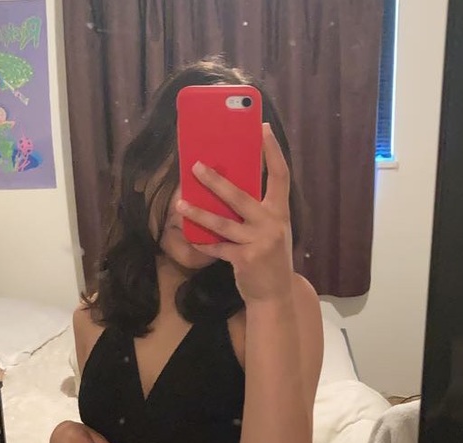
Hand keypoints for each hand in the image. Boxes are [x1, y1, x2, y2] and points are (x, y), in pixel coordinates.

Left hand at [176, 123, 293, 303]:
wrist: (275, 295)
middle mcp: (272, 224)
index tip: (262, 128)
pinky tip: (190, 237)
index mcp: (281, 212)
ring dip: (199, 212)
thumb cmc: (270, 257)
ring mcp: (259, 242)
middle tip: (196, 166)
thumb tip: (227, 189)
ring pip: (222, 223)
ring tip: (180, 204)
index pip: (281, 175)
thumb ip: (258, 212)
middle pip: (241, 196)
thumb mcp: (271, 230)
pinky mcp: (244, 259)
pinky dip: (203, 242)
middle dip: (216, 181)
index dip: (272, 151)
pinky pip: (217, 247)